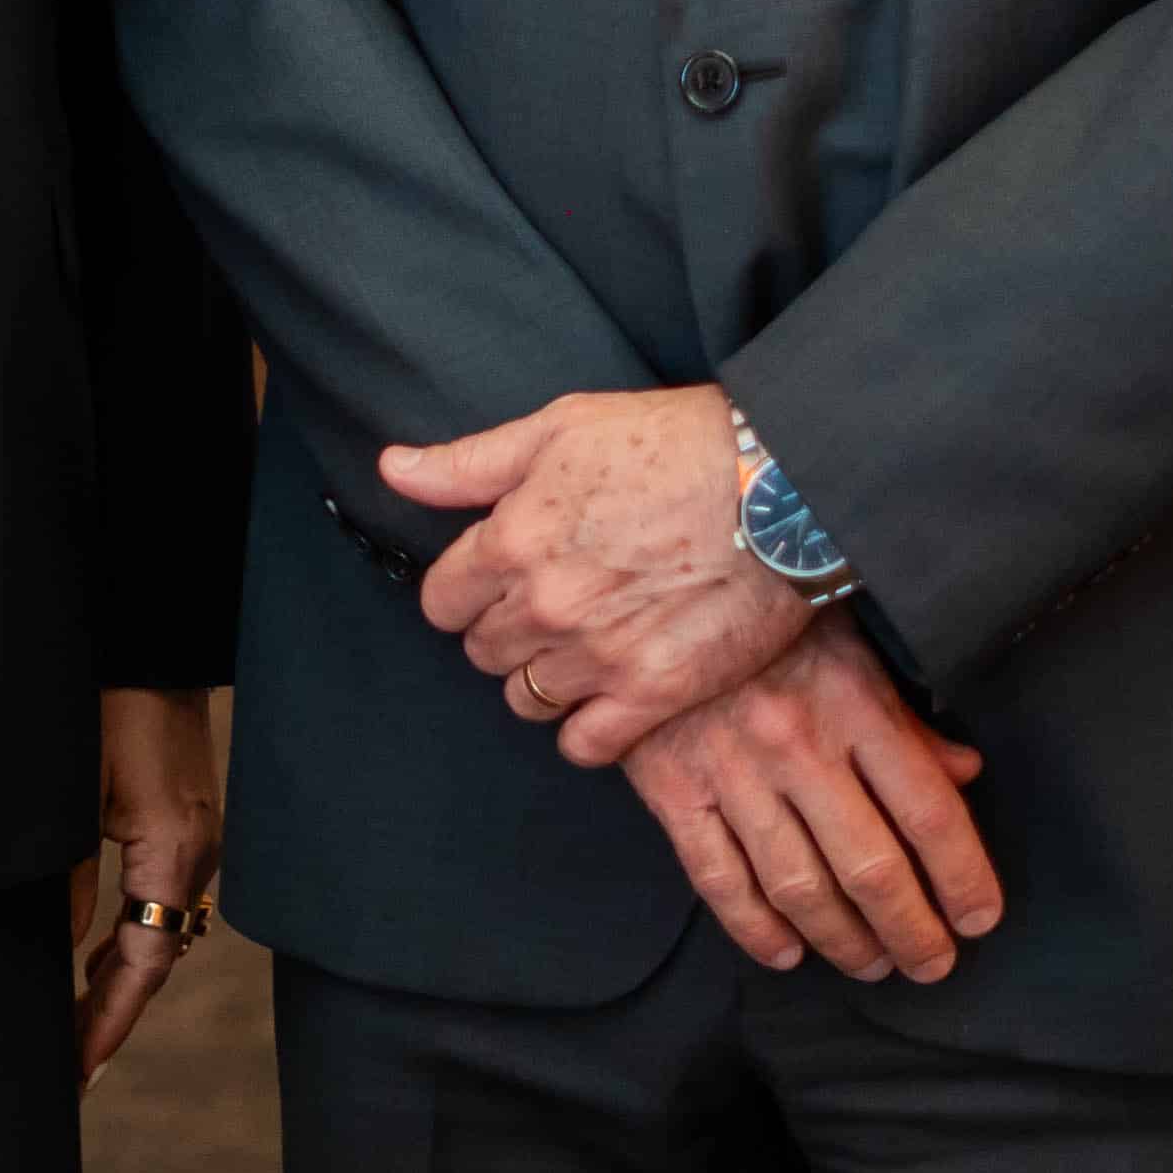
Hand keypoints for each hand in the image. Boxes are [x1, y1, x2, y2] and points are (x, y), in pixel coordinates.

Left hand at [71, 685, 223, 1083]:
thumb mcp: (73, 793)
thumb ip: (68, 876)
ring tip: (72, 1027)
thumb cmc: (107, 703)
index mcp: (173, 854)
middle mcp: (196, 857)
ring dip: (118, 976)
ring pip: (159, 932)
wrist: (151, 638)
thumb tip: (61, 949)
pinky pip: (161, 900)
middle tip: (68, 1067)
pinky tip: (96, 954)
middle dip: (110, 1012)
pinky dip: (130, 935)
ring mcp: (196, 841)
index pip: (144, 965)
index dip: (108, 1021)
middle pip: (156, 959)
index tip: (78, 1068)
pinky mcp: (186, 824)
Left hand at [384, 382, 804, 764]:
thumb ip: (467, 463)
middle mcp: (544, 606)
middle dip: (504, 631)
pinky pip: (584, 744)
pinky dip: (587, 729)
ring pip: (527, 699)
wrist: (781, 488)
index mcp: (512, 540)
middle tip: (550, 607)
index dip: (465, 592)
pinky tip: (608, 696)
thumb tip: (392, 470)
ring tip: (582, 648)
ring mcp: (598, 656)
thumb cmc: (673, 444)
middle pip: (482, 652)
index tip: (497, 580)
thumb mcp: (558, 428)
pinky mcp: (654, 693)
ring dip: (543, 679)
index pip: (442, 602)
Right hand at [618, 623, 1003, 986]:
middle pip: (871, 868)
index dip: (963, 878)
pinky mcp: (671, 788)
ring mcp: (730, 772)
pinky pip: (717, 878)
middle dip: (911, 931)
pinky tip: (785, 952)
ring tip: (871, 964)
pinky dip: (754, 928)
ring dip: (843, 941)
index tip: (978, 919)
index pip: (929, 812)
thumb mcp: (852, 644)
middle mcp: (796, 745)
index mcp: (853, 702)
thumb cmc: (764, 616)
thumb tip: (966, 774)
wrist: (647, 588)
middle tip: (931, 963)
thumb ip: (908, 719)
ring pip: (798, 886)